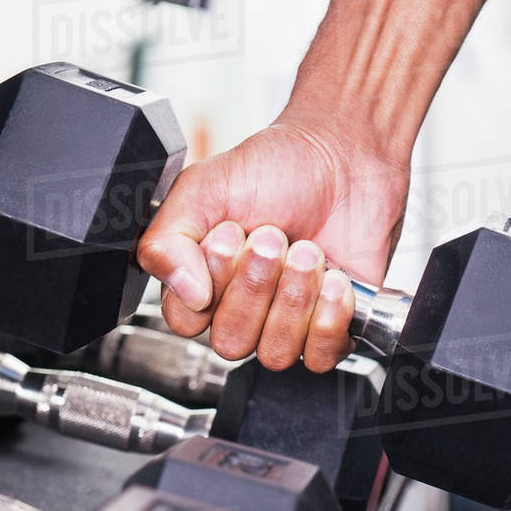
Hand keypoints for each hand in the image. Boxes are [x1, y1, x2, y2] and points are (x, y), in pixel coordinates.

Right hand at [137, 119, 409, 370]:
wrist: (344, 156)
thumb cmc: (278, 168)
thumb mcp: (203, 188)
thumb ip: (166, 239)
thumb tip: (184, 292)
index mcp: (201, 278)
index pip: (185, 320)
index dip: (210, 283)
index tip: (228, 236)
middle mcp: (242, 306)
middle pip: (231, 341)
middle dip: (256, 284)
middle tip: (273, 237)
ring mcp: (286, 320)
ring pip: (274, 352)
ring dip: (294, 296)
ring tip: (307, 252)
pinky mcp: (330, 327)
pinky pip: (319, 355)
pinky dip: (329, 316)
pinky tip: (333, 278)